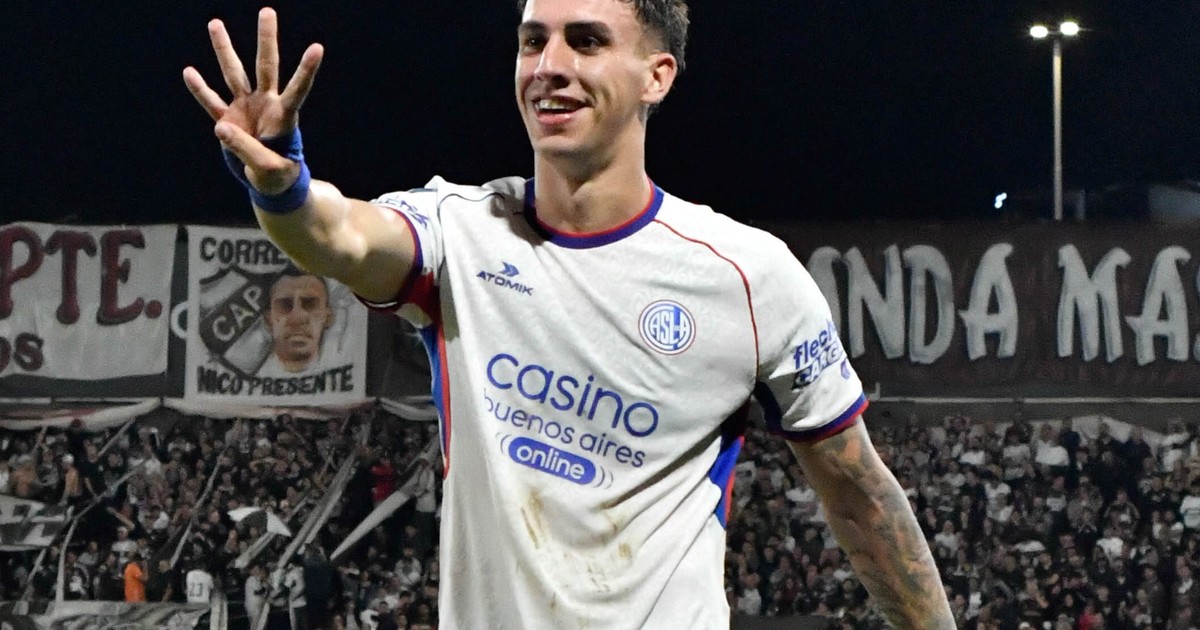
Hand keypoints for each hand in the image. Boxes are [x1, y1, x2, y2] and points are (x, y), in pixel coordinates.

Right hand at [182, 8, 322, 193]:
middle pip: (266, 66)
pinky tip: (189, 71)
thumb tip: (221, 128)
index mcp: (284, 117)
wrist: (270, 183)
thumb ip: (247, 149)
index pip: (297, 89)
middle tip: (268, 11)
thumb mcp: (269, 168)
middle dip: (267, 39)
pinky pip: (211, 102)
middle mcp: (266, 105)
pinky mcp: (229, 120)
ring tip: (215, 23)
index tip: (318, 48)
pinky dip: (200, 89)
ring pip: (234, 74)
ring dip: (224, 49)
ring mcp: (247, 108)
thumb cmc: (278, 175)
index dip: (306, 70)